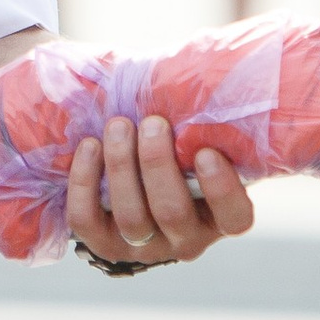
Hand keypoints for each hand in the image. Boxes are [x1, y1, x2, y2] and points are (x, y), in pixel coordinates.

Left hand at [67, 114, 252, 266]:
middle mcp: (187, 240)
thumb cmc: (176, 146)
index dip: (222, 190)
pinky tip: (89, 146)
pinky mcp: (104, 245)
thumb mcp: (196, 139)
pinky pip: (87, 221)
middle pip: (172, 212)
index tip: (206, 151)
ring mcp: (145, 247)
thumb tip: (197, 72)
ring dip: (122, 167)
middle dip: (157, 164)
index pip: (235, 218)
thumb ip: (202, 122)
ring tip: (117, 125)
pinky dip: (85, 183)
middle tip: (152, 122)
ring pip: (131, 219)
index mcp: (219, 217)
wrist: (134, 176)